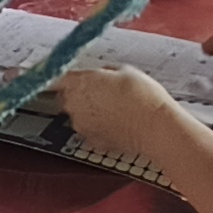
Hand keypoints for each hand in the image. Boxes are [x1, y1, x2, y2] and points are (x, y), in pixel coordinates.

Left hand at [50, 62, 183, 169]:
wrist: (156, 127)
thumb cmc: (144, 97)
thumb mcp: (125, 71)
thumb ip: (103, 72)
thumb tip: (100, 75)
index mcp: (80, 83)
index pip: (57, 78)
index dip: (64, 78)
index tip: (68, 79)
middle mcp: (74, 105)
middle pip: (66, 97)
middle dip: (80, 94)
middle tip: (102, 93)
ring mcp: (81, 125)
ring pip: (78, 115)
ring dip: (90, 112)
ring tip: (115, 109)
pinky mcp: (91, 141)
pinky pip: (89, 130)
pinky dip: (99, 127)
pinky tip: (117, 123)